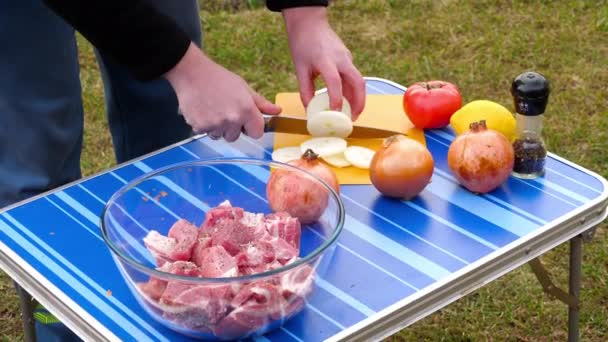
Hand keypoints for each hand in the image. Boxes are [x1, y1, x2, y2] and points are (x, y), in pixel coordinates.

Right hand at [163, 43, 280, 140]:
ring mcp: (215, 124)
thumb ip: (261, 103)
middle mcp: (232, 119)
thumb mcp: (244, 88)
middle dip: (232, 127)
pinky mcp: (199, 127)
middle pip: (236, 137)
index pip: (257, 134)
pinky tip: (202, 110)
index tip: (246, 121)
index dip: (252, 128)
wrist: (192, 73)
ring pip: (220, 136)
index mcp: (246, 110)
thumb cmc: (219, 78)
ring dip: (217, 127)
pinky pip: (205, 133)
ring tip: (212, 109)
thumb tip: (277, 111)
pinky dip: (204, 125)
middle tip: (224, 109)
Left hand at [282, 7, 365, 118]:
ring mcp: (347, 58)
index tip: (336, 113)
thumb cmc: (302, 44)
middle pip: (358, 82)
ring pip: (359, 81)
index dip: (337, 99)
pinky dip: (352, 90)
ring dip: (358, 98)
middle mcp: (341, 59)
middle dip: (359, 102)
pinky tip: (346, 99)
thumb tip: (309, 109)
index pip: (335, 82)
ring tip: (351, 113)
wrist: (309, 23)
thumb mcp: (300, 68)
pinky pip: (353, 77)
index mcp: (325, 60)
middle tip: (353, 117)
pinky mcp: (348, 59)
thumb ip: (305, 90)